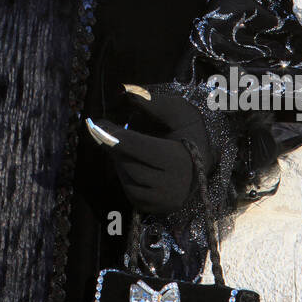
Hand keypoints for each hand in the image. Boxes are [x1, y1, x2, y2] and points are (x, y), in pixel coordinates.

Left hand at [86, 86, 215, 213]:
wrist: (204, 163)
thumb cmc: (188, 133)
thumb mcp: (178, 113)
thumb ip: (153, 103)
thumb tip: (126, 91)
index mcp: (178, 159)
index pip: (136, 147)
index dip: (113, 134)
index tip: (96, 123)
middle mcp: (173, 185)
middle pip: (128, 165)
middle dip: (116, 148)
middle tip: (107, 132)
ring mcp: (165, 201)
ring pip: (127, 181)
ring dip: (120, 162)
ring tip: (127, 148)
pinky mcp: (158, 209)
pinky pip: (131, 194)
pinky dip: (127, 178)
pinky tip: (134, 164)